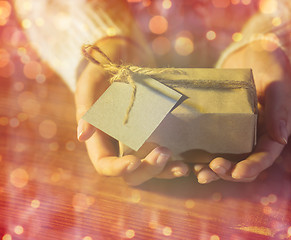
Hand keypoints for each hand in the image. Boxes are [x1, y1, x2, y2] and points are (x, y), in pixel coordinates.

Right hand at [75, 39, 188, 185]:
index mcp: (100, 136)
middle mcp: (118, 144)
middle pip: (130, 172)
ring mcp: (138, 141)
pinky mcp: (154, 134)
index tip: (134, 162)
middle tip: (164, 153)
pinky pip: (162, 155)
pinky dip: (173, 163)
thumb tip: (83, 136)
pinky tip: (186, 164)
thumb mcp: (93, 80)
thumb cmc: (105, 65)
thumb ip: (86, 105)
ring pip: (148, 168)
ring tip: (182, 167)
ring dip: (164, 171)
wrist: (127, 53)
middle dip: (147, 170)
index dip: (117, 169)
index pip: (105, 164)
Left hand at [194, 41, 290, 183]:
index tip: (237, 173)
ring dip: (214, 169)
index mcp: (274, 129)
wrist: (251, 51)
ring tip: (199, 173)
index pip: (266, 155)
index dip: (253, 167)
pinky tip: (190, 160)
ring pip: (227, 158)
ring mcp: (238, 130)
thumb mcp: (278, 83)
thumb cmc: (270, 63)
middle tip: (213, 168)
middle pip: (244, 162)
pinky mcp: (221, 123)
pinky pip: (213, 143)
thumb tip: (280, 140)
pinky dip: (203, 155)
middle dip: (230, 171)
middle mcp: (256, 135)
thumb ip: (279, 110)